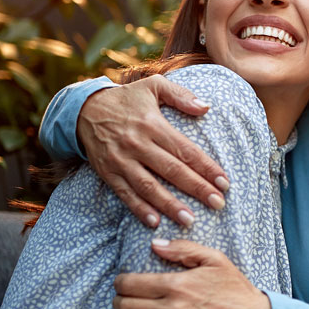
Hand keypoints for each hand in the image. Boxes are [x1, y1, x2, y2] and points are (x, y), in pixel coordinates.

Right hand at [78, 75, 229, 226]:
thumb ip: (181, 95)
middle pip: (172, 170)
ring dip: (170, 205)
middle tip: (218, 204)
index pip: (185, 149)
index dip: (206, 167)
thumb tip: (206, 108)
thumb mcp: (153, 86)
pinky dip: (139, 209)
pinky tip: (155, 222)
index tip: (224, 182)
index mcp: (153, 124)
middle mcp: (137, 143)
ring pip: (149, 186)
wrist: (84, 109)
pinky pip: (125, 194)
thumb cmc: (127, 98)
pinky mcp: (108, 172)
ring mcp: (121, 160)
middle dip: (197, 188)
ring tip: (190, 220)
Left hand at [112, 238, 271, 308]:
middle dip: (117, 303)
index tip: (121, 283)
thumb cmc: (235, 290)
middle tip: (120, 300)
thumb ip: (184, 249)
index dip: (120, 283)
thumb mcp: (215, 260)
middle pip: (126, 308)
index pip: (132, 284)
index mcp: (178, 285)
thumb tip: (154, 244)